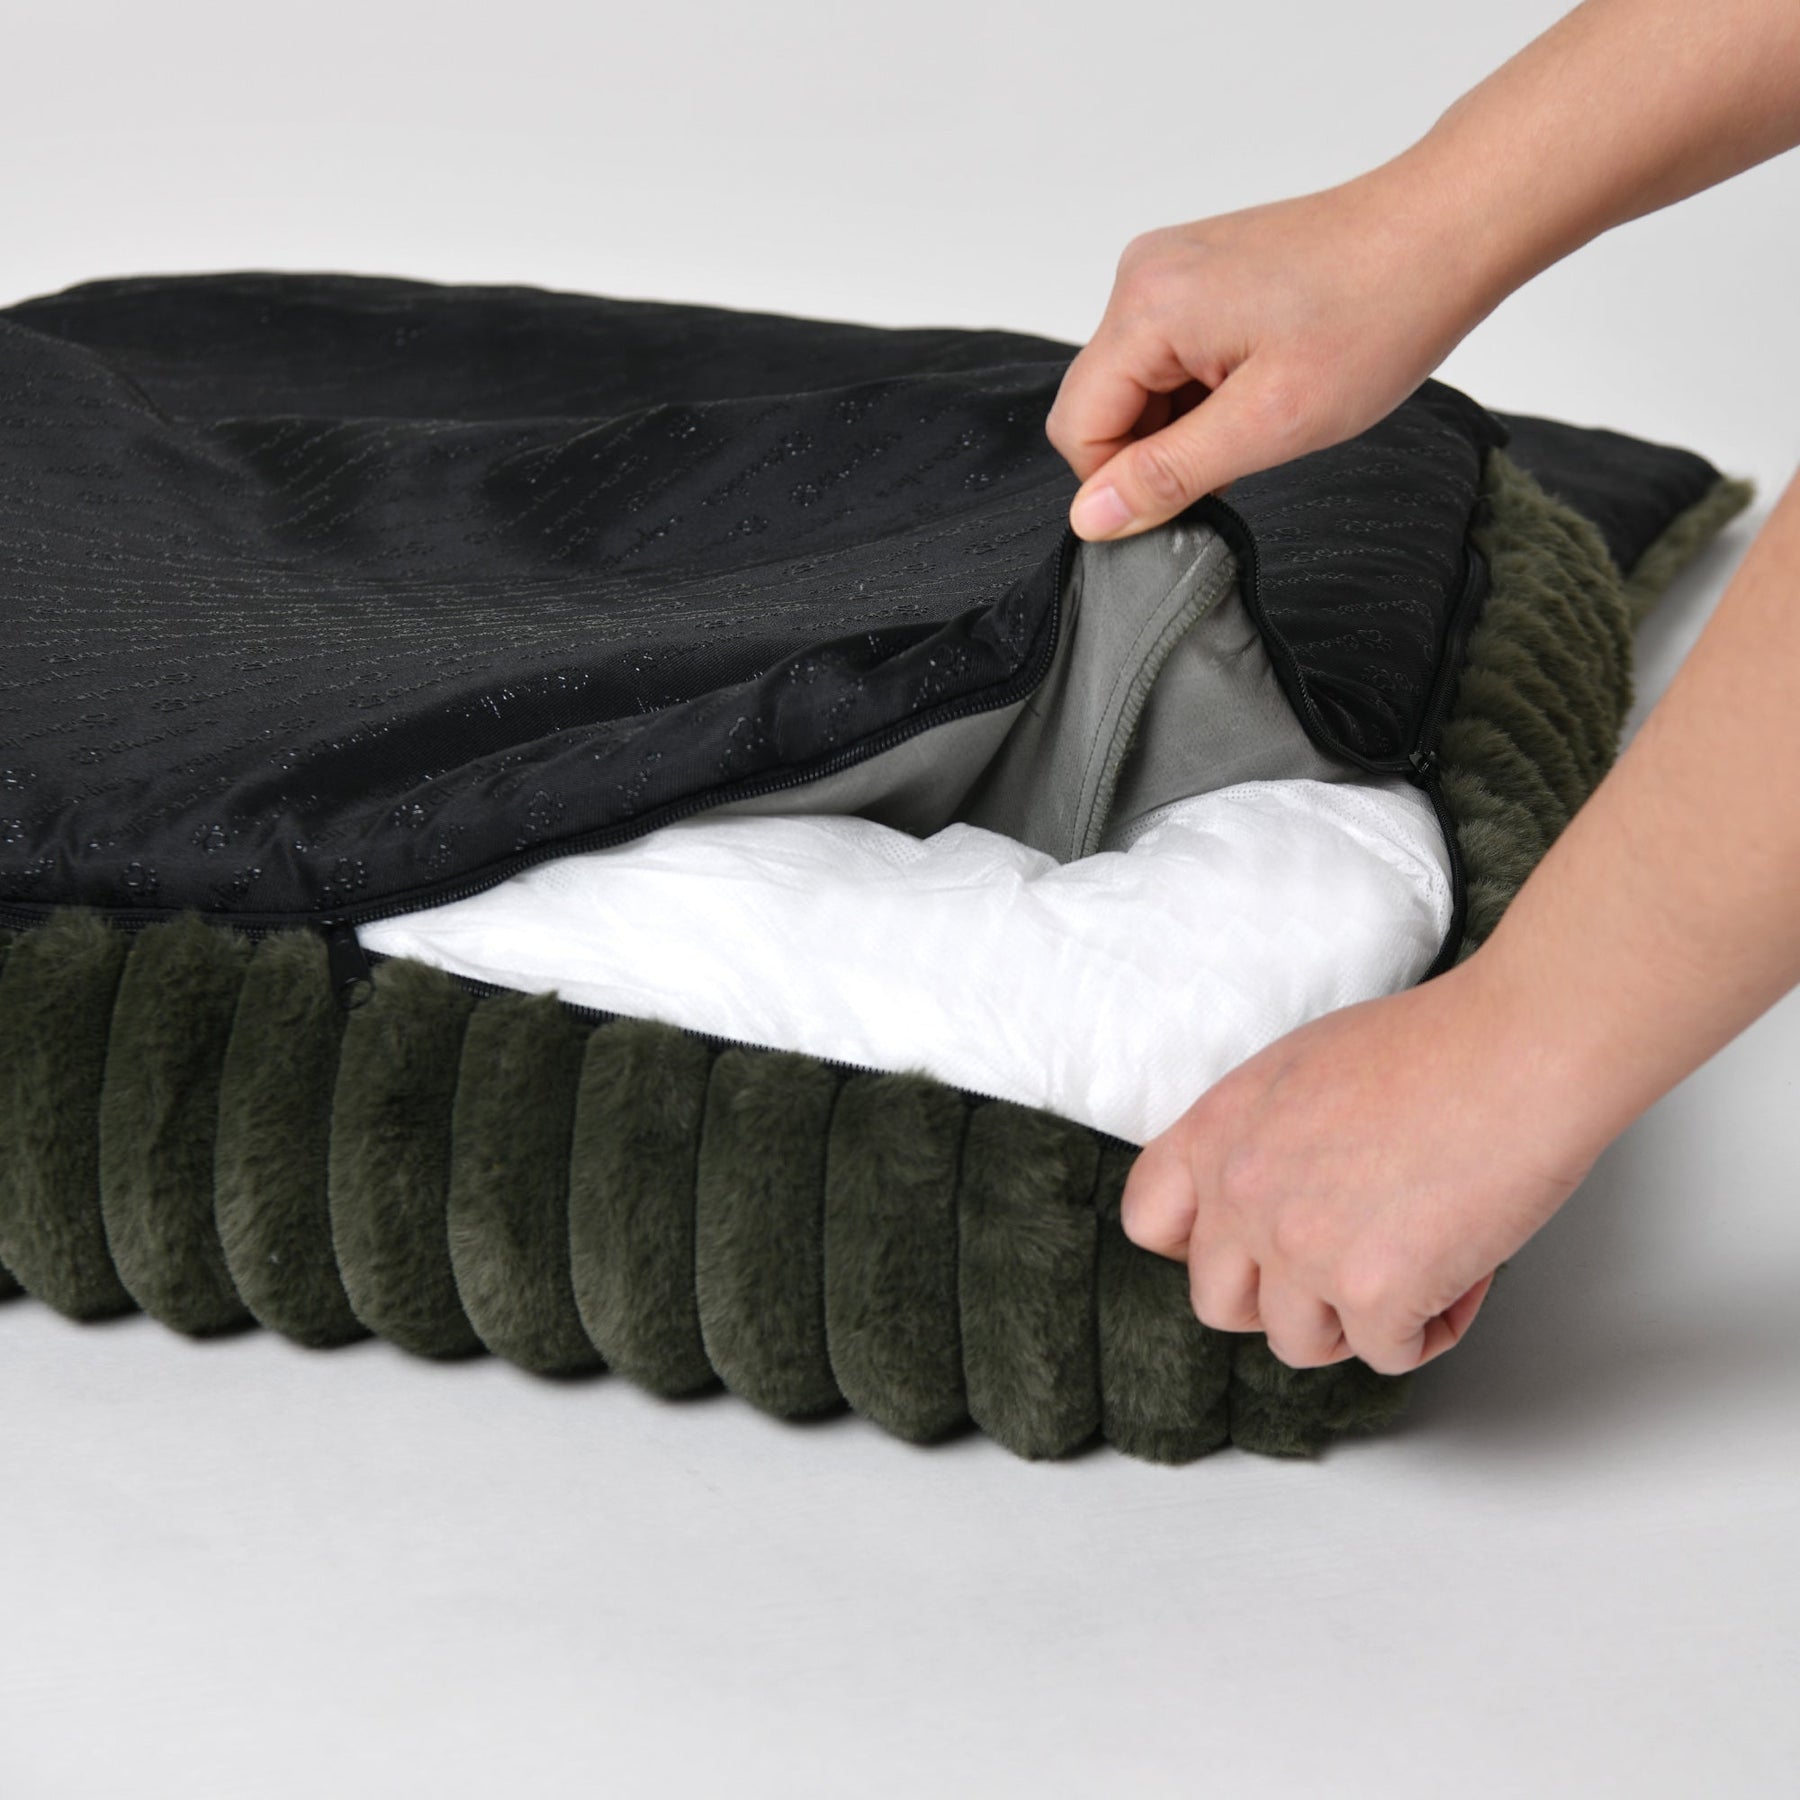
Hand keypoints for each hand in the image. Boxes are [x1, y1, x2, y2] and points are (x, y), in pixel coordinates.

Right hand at [1045, 173, 1493, 541]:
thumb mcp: (1269, 423)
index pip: (1077, 429)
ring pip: (1136, 385)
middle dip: (1157, 450)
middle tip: (1242, 454)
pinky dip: (1202, 391)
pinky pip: (1166, 356)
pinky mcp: (1197, 272)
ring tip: (1265, 412)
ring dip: (1186, 422)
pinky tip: (1262, 387)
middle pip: (1101, 405)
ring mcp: (1168, 268)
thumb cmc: (1377, 316)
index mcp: (1147, 308)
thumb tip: (1090, 519)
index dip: (1123, 482)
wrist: (1445, 231)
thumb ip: (1168, 474)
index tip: (1195, 492)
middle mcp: (1141, 276)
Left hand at [1119, 953, 1606, 1374]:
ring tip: (1414, 1263)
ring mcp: (1301, 1248)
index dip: (1197, 1247)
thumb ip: (1261, 1140)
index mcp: (1217, 1131)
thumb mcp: (1301, 1070)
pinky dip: (1433, 1327)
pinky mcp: (1373, 1293)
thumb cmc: (1436, 1046)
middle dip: (1283, 1297)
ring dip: (1357, 1320)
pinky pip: (1388, 1355)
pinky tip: (1464, 1271)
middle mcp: (1242, 1193)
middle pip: (1219, 1303)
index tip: (1247, 1249)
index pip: (1149, 1220)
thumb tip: (1268, 1198)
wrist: (1520, 1049)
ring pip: (1300, 1342)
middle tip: (1348, 1265)